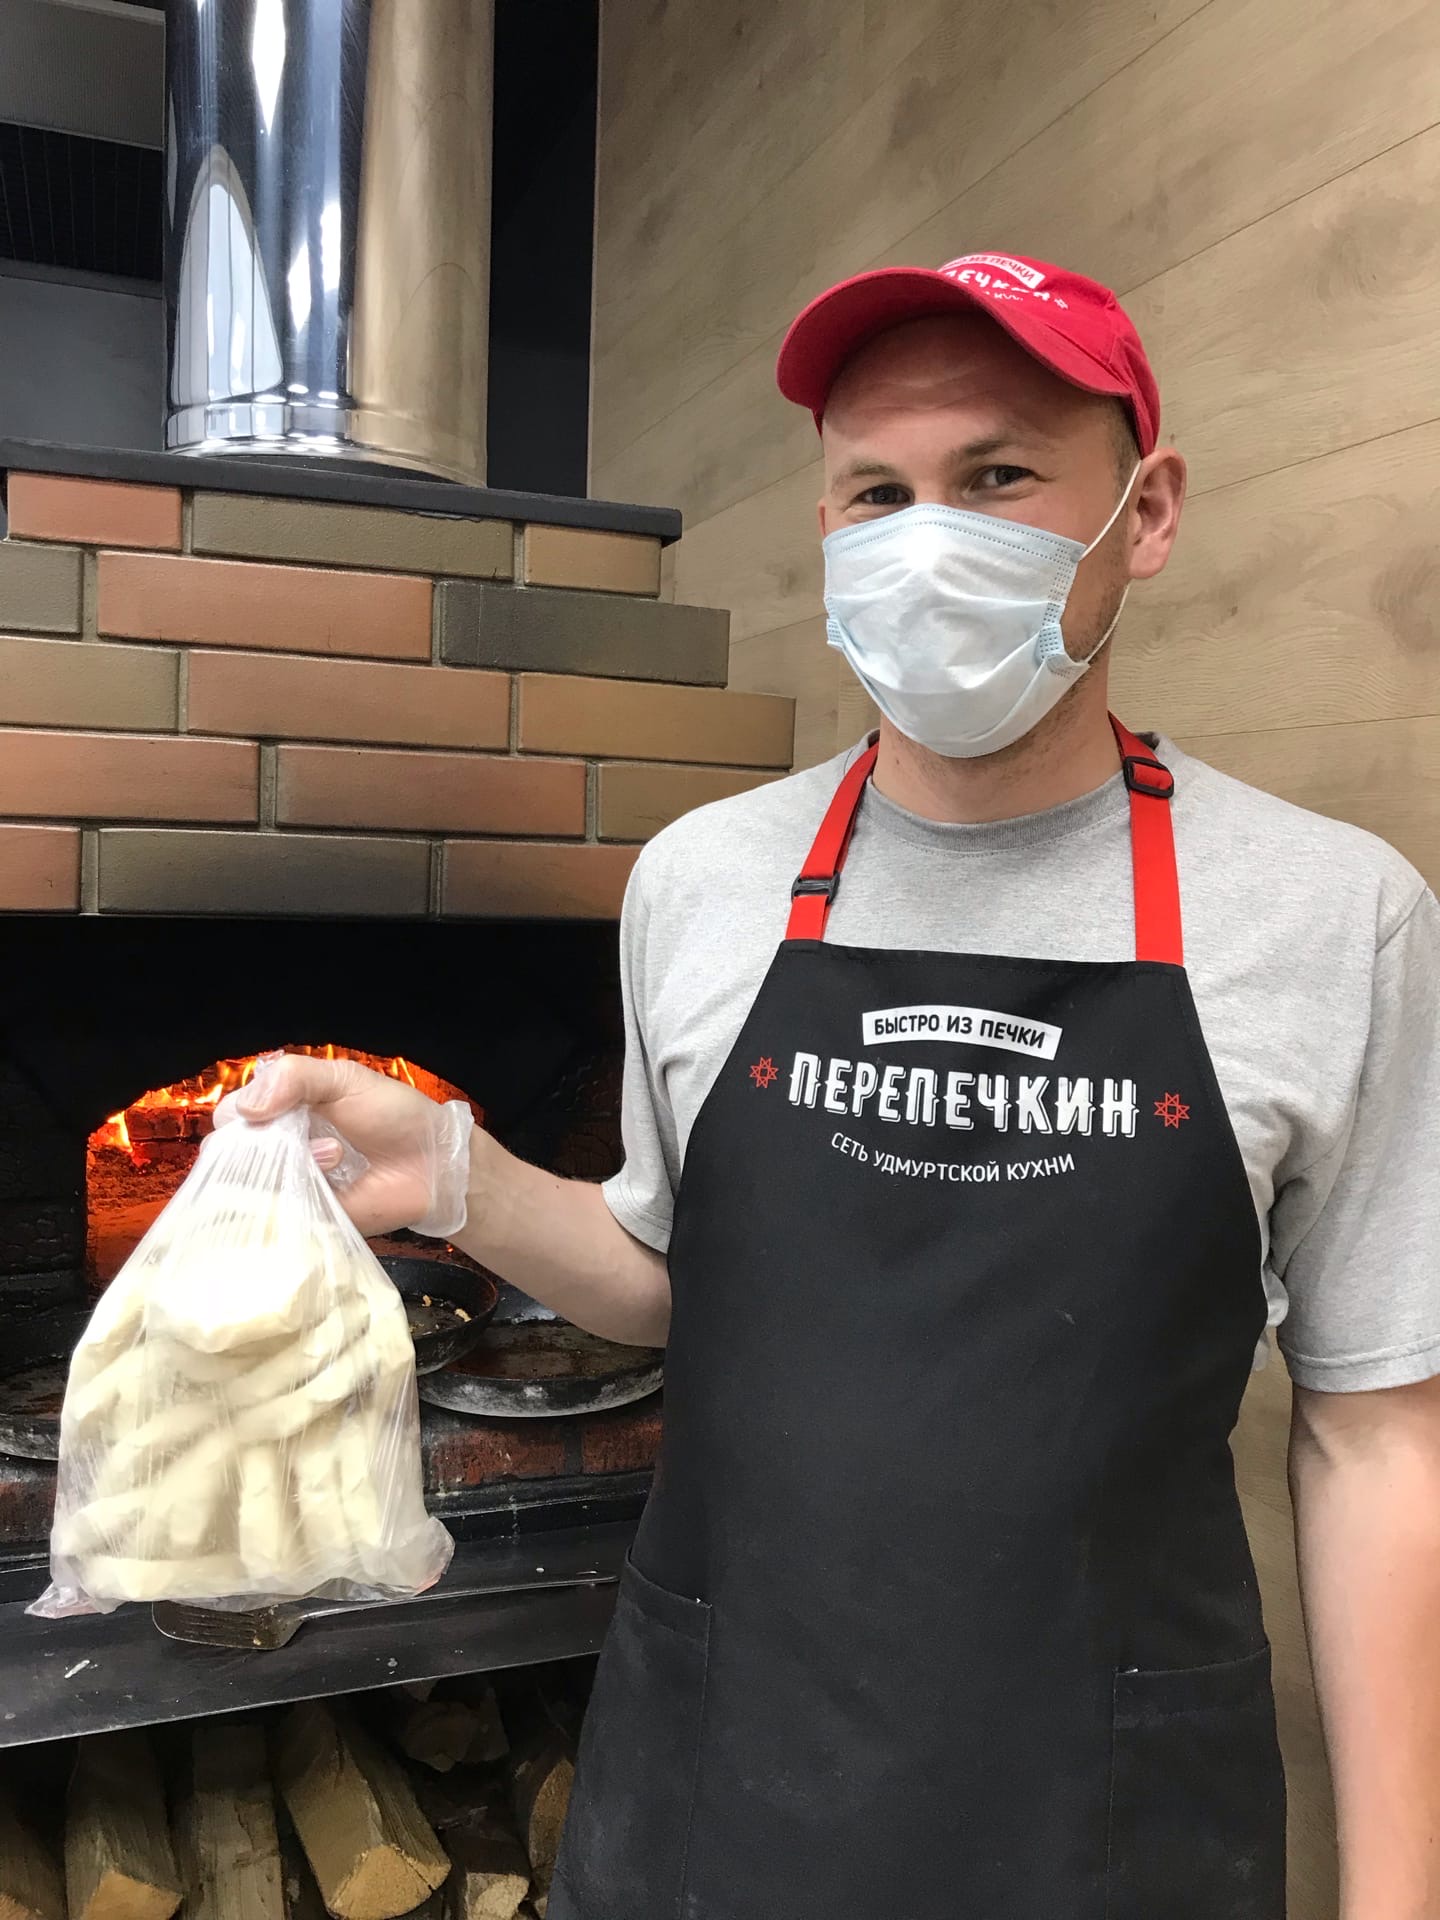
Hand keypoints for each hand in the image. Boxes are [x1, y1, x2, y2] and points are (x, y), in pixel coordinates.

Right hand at [213, 1055, 473, 1238]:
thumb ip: (294, 1078)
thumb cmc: (391, 1114)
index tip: (265, 1115)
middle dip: (261, 1144)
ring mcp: (289, 1186)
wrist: (433, 1162)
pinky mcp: (306, 1218)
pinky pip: (278, 1215)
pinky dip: (299, 1195)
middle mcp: (277, 1150)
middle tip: (303, 1137)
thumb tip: (247, 1109)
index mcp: (280, 1111)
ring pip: (250, 1186)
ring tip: (336, 1155)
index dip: (239, 1116)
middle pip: (230, 1154)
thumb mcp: (344, 1079)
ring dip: (291, 1165)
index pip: (230, 1116)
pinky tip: (333, 1178)